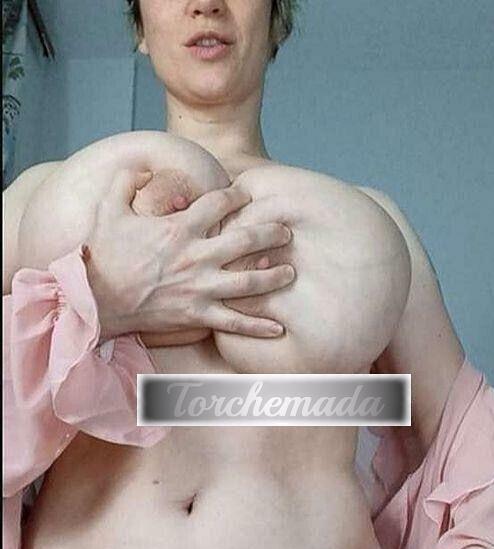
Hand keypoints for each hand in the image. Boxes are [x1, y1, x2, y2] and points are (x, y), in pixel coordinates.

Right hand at [83, 169, 295, 340]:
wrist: (94, 298)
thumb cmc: (101, 254)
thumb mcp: (109, 208)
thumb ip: (127, 182)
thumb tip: (141, 166)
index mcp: (179, 228)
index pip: (219, 204)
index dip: (237, 195)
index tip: (246, 195)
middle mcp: (196, 257)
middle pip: (245, 240)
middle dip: (271, 233)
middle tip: (286, 232)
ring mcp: (199, 288)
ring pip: (248, 282)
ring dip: (273, 277)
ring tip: (290, 272)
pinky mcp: (197, 315)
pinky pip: (234, 323)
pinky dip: (257, 326)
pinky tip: (278, 328)